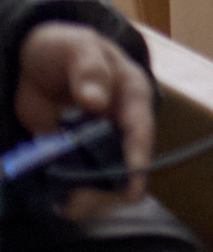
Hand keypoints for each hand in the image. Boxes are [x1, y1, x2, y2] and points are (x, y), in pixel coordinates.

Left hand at [14, 22, 152, 218]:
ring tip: (62, 205)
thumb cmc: (65, 47)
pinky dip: (64, 192)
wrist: (31, 59)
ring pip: (101, 178)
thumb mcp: (79, 47)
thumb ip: (89, 69)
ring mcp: (96, 142)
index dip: (137, 159)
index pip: (141, 130)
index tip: (132, 188)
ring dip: (84, 195)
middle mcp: (120, 124)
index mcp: (132, 96)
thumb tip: (96, 102)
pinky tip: (51, 198)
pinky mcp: (71, 153)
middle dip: (106, 188)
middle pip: (125, 163)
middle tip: (76, 202)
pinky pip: (73, 179)